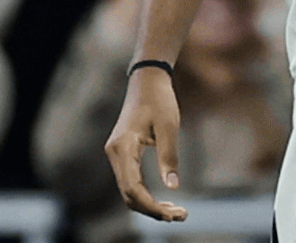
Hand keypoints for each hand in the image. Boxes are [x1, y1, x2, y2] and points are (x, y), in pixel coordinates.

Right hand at [103, 66, 187, 221]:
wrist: (147, 80)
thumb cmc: (160, 99)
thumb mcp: (169, 125)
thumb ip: (169, 156)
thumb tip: (173, 187)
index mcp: (123, 147)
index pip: (132, 188)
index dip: (151, 206)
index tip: (172, 214)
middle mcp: (114, 153)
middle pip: (128, 194)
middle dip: (152, 210)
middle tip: (180, 215)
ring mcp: (117, 155)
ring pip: (129, 191)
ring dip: (150, 204)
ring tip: (176, 212)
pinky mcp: (123, 154)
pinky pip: (131, 182)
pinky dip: (146, 194)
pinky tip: (165, 200)